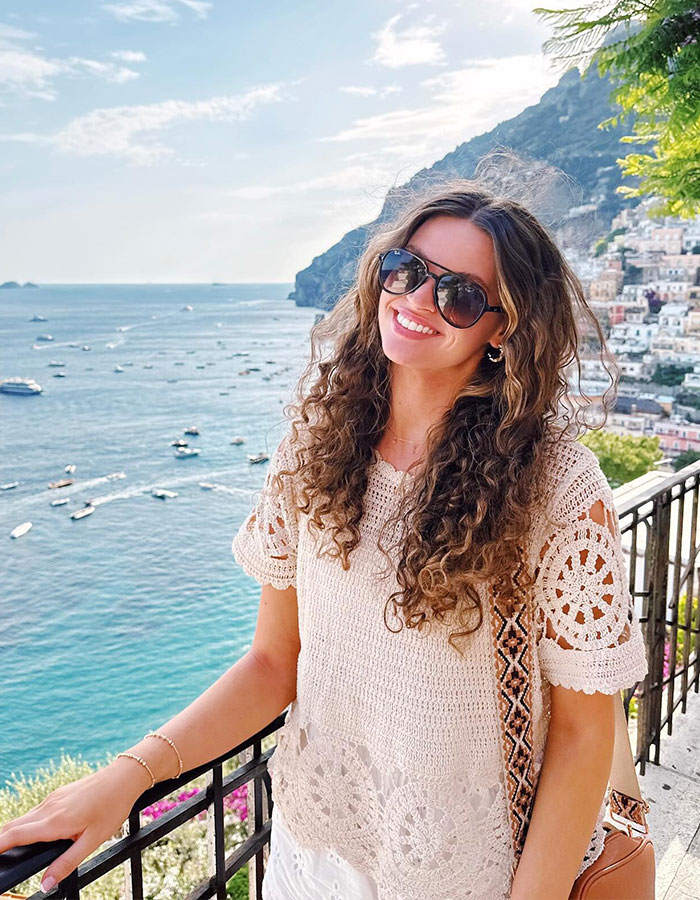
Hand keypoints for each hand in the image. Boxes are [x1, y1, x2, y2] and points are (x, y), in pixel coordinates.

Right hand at [0, 760, 149, 892]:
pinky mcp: (59, 793)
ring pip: (24, 817)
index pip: (15, 835)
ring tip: (8, 849)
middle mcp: (49, 807)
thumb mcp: (93, 841)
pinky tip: (33, 833)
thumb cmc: (112, 808)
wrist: (124, 777)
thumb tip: (45, 883)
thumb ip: (67, 862)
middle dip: (0, 841)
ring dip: (13, 832)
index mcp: (55, 821)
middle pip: (13, 826)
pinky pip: (36, 811)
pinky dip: (27, 823)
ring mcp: (53, 798)